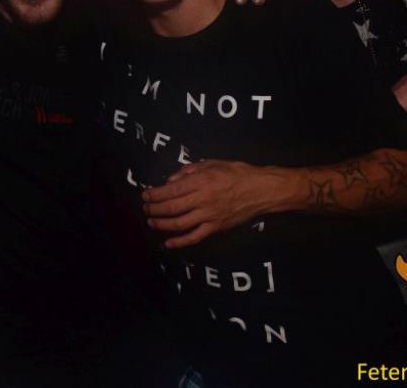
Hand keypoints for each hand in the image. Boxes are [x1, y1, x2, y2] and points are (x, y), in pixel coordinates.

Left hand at [141, 160, 282, 247]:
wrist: (261, 190)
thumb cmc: (236, 173)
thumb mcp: (211, 163)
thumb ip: (189, 171)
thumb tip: (171, 181)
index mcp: (201, 181)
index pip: (171, 190)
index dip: (154, 194)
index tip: (145, 195)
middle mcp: (203, 199)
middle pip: (171, 208)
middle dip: (154, 209)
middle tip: (145, 208)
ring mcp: (209, 216)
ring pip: (179, 224)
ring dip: (161, 224)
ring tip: (151, 221)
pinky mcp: (216, 228)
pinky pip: (195, 237)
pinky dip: (179, 242)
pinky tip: (168, 243)